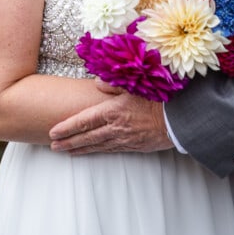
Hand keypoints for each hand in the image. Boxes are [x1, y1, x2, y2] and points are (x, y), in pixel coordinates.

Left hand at [48, 89, 172, 153]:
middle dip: (68, 142)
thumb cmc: (158, 98)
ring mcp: (124, 139)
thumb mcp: (135, 84)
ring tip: (66, 152)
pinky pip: (111, 150)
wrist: (180, 120)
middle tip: (53, 146)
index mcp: (113, 111)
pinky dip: (97, 151)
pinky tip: (92, 151)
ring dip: (80, 149)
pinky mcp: (134, 146)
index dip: (67, 127)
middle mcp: (115, 128)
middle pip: (86, 137)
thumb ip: (114, 83)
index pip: (84, 120)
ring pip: (97, 146)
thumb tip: (97, 82)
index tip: (53, 132)